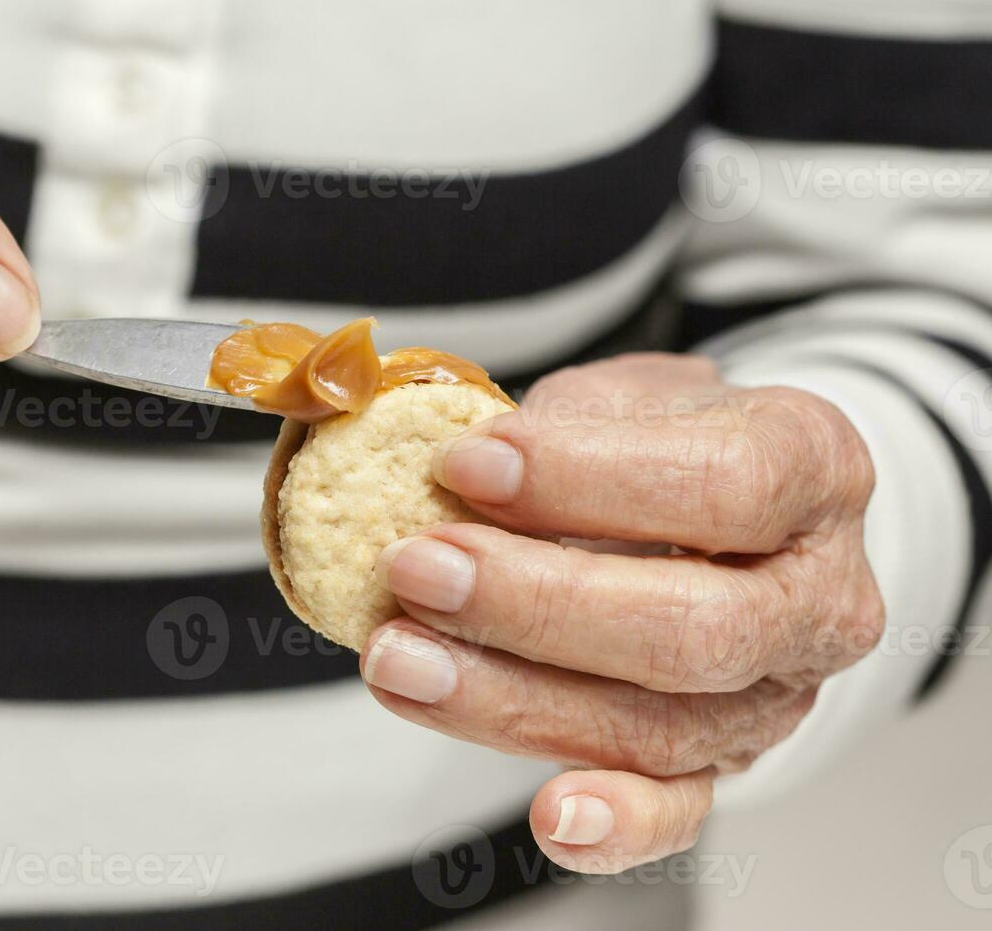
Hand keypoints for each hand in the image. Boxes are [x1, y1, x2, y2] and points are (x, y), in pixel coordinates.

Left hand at [361, 354, 883, 873]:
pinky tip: (549, 817)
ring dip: (512, 702)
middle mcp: (818, 595)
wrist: (726, 504)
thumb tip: (447, 474)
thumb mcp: (629, 394)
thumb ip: (561, 427)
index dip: (583, 478)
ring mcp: (777, 691)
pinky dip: (616, 825)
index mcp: (813, 469)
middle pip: (693, 628)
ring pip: (659, 728)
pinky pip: (681, 810)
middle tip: (416, 568)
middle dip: (535, 603)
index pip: (722, 484)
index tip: (464, 464)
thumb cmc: (667, 439)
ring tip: (400, 661)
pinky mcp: (727, 760)